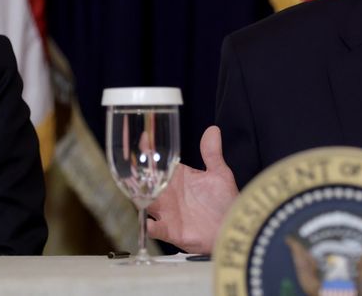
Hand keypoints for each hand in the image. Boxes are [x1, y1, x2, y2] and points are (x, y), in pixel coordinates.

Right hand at [146, 125, 238, 253]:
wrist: (232, 226)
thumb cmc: (225, 201)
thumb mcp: (219, 174)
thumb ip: (212, 153)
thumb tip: (213, 130)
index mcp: (178, 178)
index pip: (158, 163)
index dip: (149, 151)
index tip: (144, 138)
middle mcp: (168, 194)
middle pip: (146, 183)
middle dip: (136, 174)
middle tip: (128, 165)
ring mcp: (167, 212)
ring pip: (147, 203)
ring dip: (140, 199)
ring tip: (135, 192)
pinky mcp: (171, 231)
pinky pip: (157, 230)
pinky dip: (150, 228)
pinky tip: (148, 224)